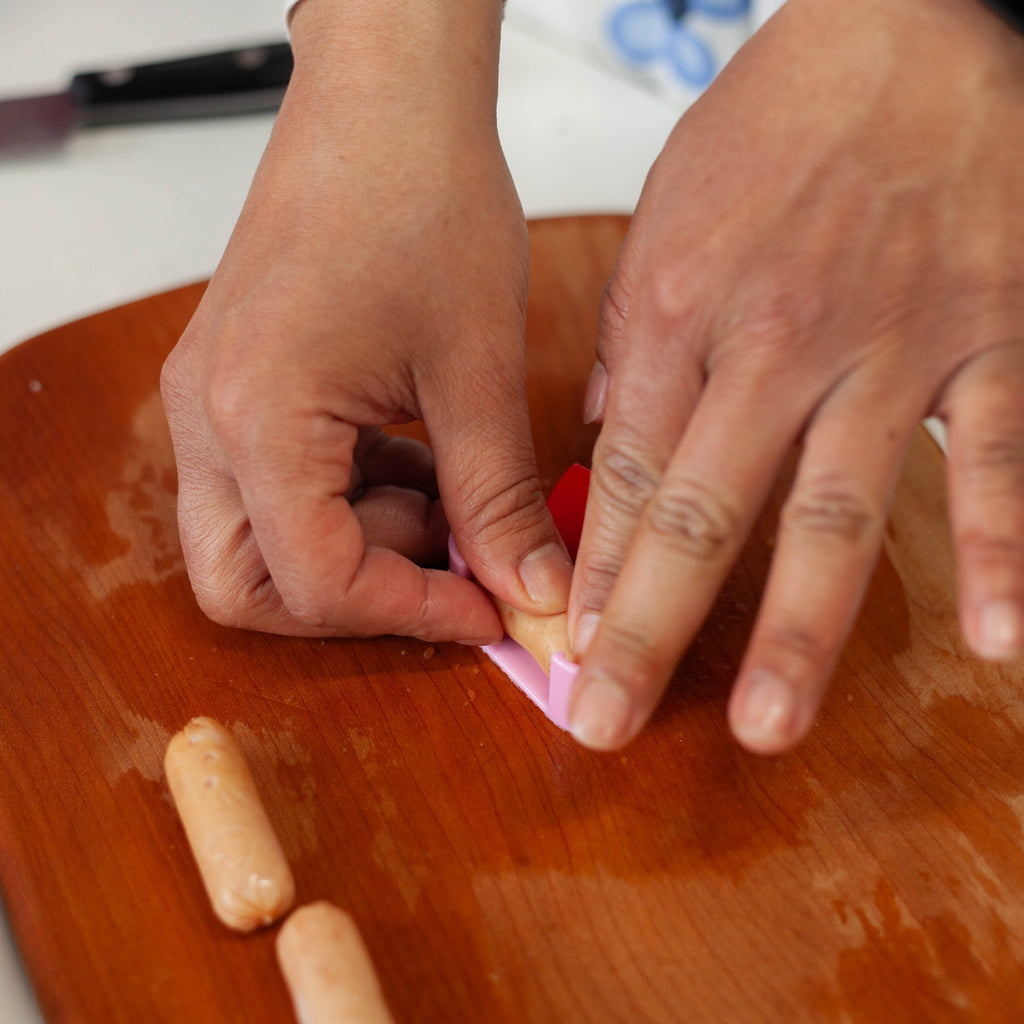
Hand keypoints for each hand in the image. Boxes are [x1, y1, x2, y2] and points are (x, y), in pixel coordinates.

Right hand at [160, 0, 571, 641]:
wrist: (385, 100)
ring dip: (355, 547)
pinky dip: (346, 502)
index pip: (317, 583)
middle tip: (444, 571)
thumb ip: (500, 500)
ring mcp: (212, 401)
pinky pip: (272, 488)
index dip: (414, 614)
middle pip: (246, 587)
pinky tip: (417, 461)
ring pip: (256, 543)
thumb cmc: (422, 197)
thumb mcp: (478, 370)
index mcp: (256, 417)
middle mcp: (207, 418)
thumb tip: (531, 593)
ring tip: (446, 496)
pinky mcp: (238, 385)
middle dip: (350, 601)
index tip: (491, 613)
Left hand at [567, 0, 1023, 753]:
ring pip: (832, 512)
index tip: (568, 649)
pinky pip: (993, 458)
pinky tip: (995, 640)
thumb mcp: (665, 220)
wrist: (909, 33)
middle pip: (699, 516)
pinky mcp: (986, 343)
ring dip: (798, 629)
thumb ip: (633, 339)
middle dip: (648, 631)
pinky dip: (1000, 546)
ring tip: (766, 724)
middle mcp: (774, 348)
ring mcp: (886, 352)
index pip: (622, 477)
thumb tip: (605, 432)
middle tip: (610, 720)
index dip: (592, 573)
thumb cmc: (781, 124)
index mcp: (680, 316)